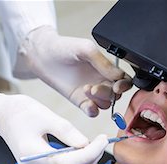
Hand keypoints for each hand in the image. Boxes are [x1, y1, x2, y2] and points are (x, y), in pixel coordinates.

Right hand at [0, 84, 108, 163]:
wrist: (3, 117)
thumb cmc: (22, 112)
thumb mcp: (45, 115)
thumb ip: (66, 131)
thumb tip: (86, 144)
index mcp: (33, 155)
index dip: (90, 154)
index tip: (102, 139)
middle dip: (91, 160)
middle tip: (98, 142)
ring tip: (91, 152)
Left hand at [18, 26, 132, 116]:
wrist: (42, 56)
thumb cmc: (63, 48)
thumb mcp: (86, 49)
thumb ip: (104, 62)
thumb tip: (119, 76)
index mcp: (106, 68)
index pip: (124, 80)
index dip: (124, 85)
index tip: (117, 86)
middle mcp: (100, 80)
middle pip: (116, 94)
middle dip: (108, 93)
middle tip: (94, 88)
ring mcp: (90, 92)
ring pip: (106, 104)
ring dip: (99, 101)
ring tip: (86, 90)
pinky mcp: (79, 101)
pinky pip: (93, 111)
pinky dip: (93, 111)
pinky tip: (87, 104)